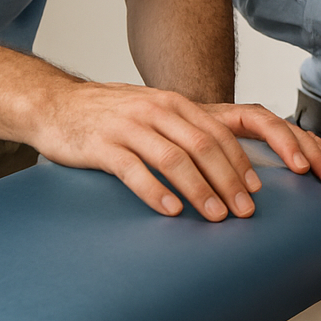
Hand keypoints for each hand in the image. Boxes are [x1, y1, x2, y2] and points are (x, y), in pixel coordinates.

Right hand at [32, 82, 320, 222]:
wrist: (57, 106)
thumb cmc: (114, 116)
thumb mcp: (157, 115)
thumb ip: (190, 133)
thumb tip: (232, 166)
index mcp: (178, 104)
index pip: (224, 131)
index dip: (247, 158)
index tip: (263, 187)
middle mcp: (159, 110)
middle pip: (206, 145)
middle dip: (231, 179)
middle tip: (246, 210)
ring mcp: (131, 126)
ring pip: (175, 158)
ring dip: (200, 189)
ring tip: (216, 215)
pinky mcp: (103, 146)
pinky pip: (135, 170)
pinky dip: (156, 191)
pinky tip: (171, 210)